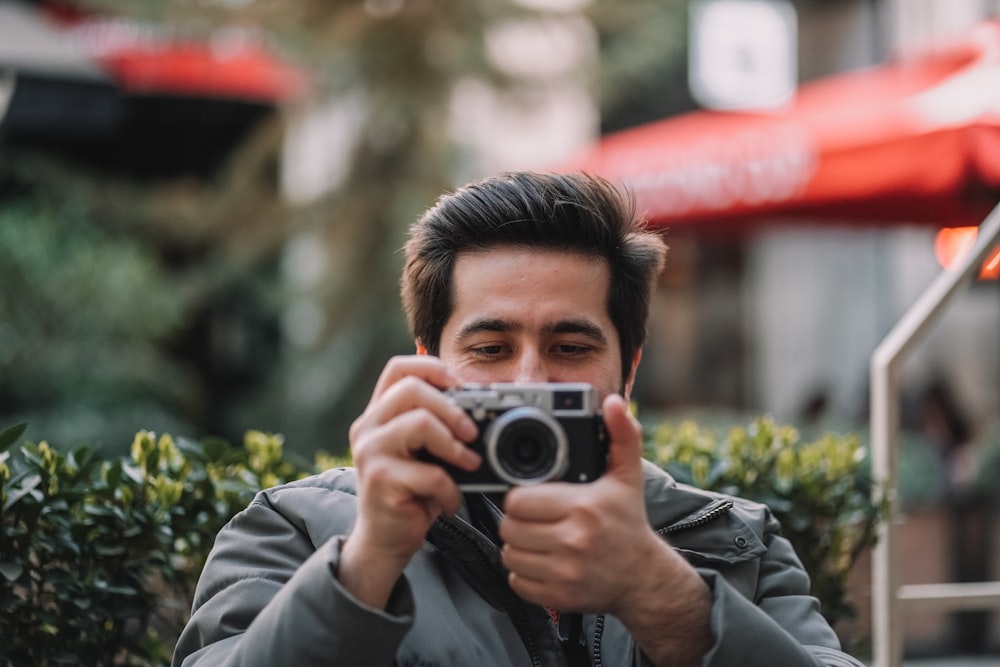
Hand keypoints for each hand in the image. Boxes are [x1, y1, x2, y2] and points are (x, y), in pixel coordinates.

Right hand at [339, 355, 480, 607]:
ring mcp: (370, 452)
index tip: (461, 387)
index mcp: (380, 413)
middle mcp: (368, 426)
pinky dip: (450, 488)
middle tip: (473, 433)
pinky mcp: (380, 480)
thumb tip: (485, 410)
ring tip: (469, 465)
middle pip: (412, 389)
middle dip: (452, 408)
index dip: (433, 368)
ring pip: (420, 422)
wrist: (384, 540)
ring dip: (455, 445)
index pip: (399, 368)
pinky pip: (429, 472)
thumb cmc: (412, 493)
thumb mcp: (425, 453)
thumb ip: (440, 427)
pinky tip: (451, 502)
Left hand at [499, 393, 711, 665]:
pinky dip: (523, 572)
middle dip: (516, 520)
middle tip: (533, 517)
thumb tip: (614, 403)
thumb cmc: (628, 522)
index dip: (519, 497)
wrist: (644, 577)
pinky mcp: (558, 597)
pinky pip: (517, 580)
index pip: (518, 500)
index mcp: (584, 507)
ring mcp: (565, 573)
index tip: (532, 497)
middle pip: (509, 526)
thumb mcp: (627, 476)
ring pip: (509, 553)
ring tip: (536, 537)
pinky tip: (541, 560)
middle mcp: (574, 541)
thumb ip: (620, 435)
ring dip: (517, 545)